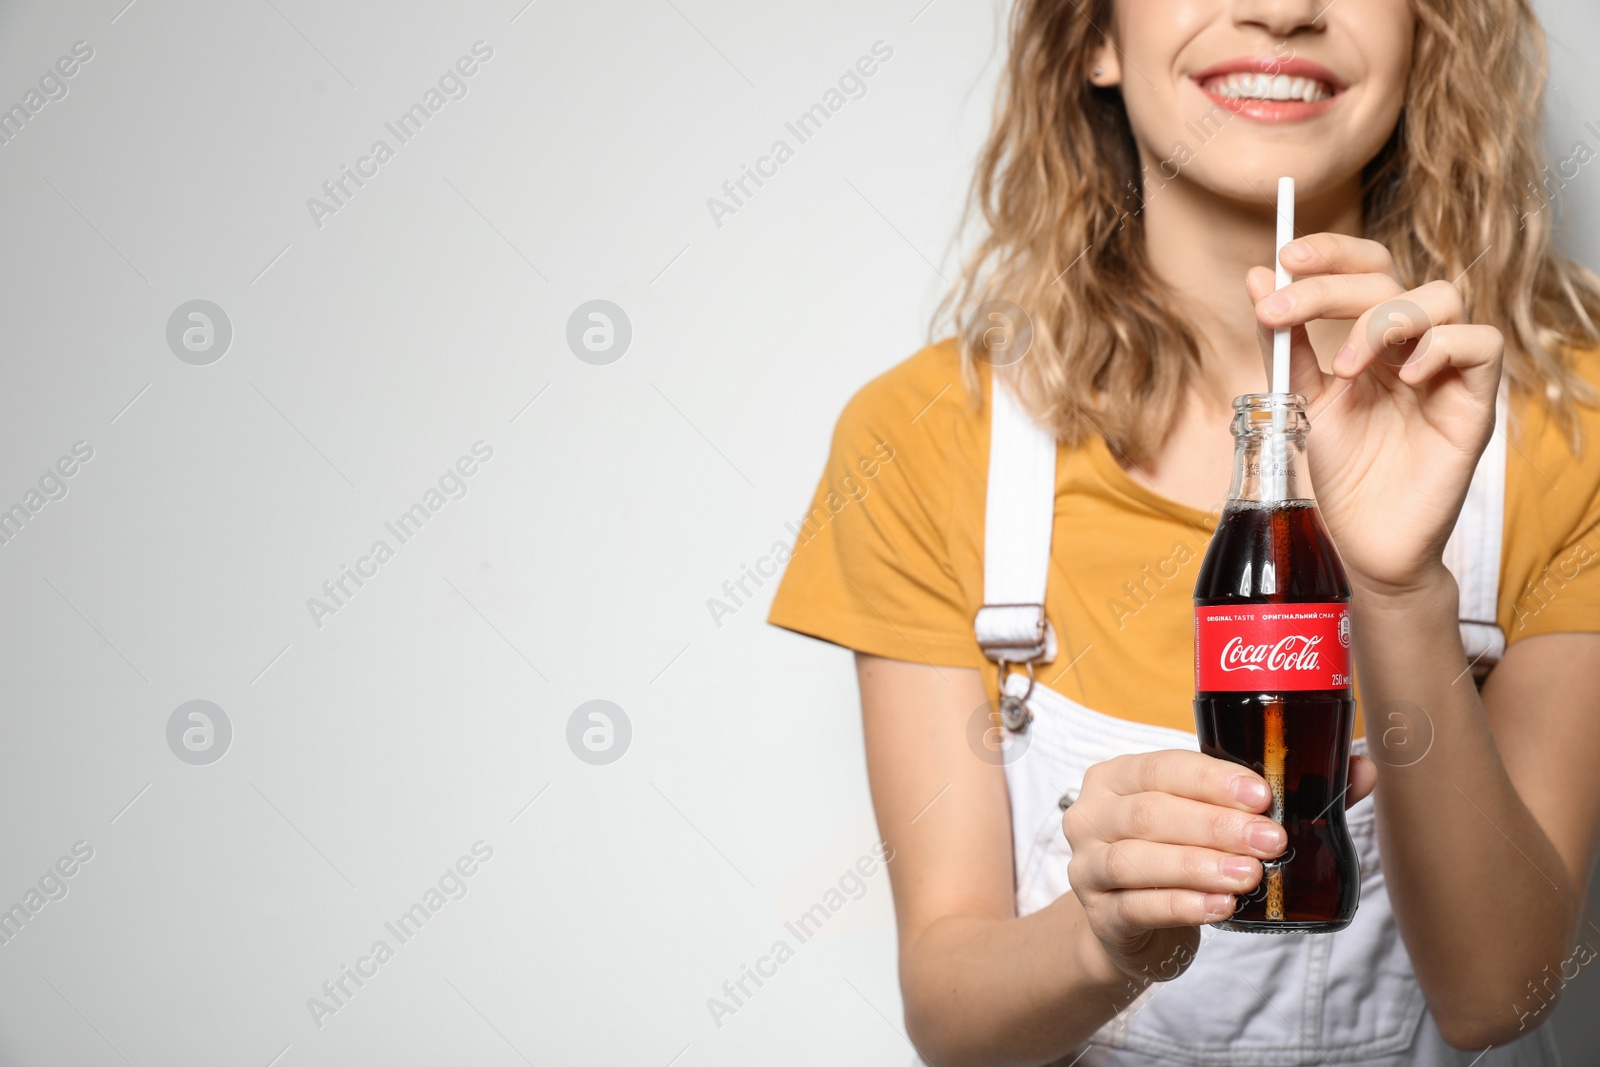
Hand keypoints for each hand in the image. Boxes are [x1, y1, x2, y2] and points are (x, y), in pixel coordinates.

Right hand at [1063, 749, 1375, 981]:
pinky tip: (1221, 908)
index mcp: (1117, 777)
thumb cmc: (1177, 853)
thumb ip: (1277, 795)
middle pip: (1149, 814)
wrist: (1129, 923)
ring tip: (1251, 876)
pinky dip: (1182, 905)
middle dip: (1215, 826)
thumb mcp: (1212, 818)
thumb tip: (1362, 768)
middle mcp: (1091, 815)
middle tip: (1272, 840)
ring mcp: (1087, 867)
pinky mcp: (1100, 915)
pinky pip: (1138, 907)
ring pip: (1137, 860)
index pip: (1160, 767)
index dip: (1211, 780)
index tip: (1263, 794)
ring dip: (1198, 866)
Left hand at [1246, 234, 1503, 596]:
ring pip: (1442, 297)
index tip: (1285, 256)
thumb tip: (1257, 276)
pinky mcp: (1475, 403)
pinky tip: (1401, 379)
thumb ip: (1283, 341)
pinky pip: (1480, 346)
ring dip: (1383, 319)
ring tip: (1344, 367)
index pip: (1366, 268)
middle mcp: (1413, 344)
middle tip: (1284, 309)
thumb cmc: (1337, 469)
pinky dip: (1440, 348)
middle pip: (1391, 278)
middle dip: (1331, 288)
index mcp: (1372, 337)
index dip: (1331, 252)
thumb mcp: (1298, 398)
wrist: (1361, 540)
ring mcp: (1447, 371)